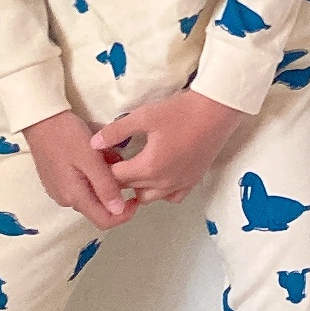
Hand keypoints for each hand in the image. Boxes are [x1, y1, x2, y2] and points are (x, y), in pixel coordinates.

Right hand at [22, 111, 135, 229]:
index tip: (136, 196)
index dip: (124, 214)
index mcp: (74, 196)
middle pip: (98, 207)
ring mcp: (60, 190)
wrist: (40, 119)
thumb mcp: (91, 158)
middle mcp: (66, 199)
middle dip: (114, 191)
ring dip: (104, 181)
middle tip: (121, 166)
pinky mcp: (58, 180)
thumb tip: (119, 211)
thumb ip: (105, 185)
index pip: (104, 221)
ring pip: (91, 194)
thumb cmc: (66, 136)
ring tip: (108, 156)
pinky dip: (94, 175)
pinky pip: (82, 185)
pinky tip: (96, 157)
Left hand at [91, 89, 244, 205]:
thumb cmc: (180, 112)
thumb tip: (93, 144)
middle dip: (118, 180)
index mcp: (148, 168)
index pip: (116, 179)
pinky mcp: (193, 181)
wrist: (216, 112)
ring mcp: (180, 184)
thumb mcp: (144, 116)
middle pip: (130, 191)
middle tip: (114, 162)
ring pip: (150, 198)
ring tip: (135, 169)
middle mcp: (163, 183)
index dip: (104, 170)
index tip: (100, 159)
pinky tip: (160, 176)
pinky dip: (162, 192)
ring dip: (138, 188)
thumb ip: (116, 131)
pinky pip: (172, 198)